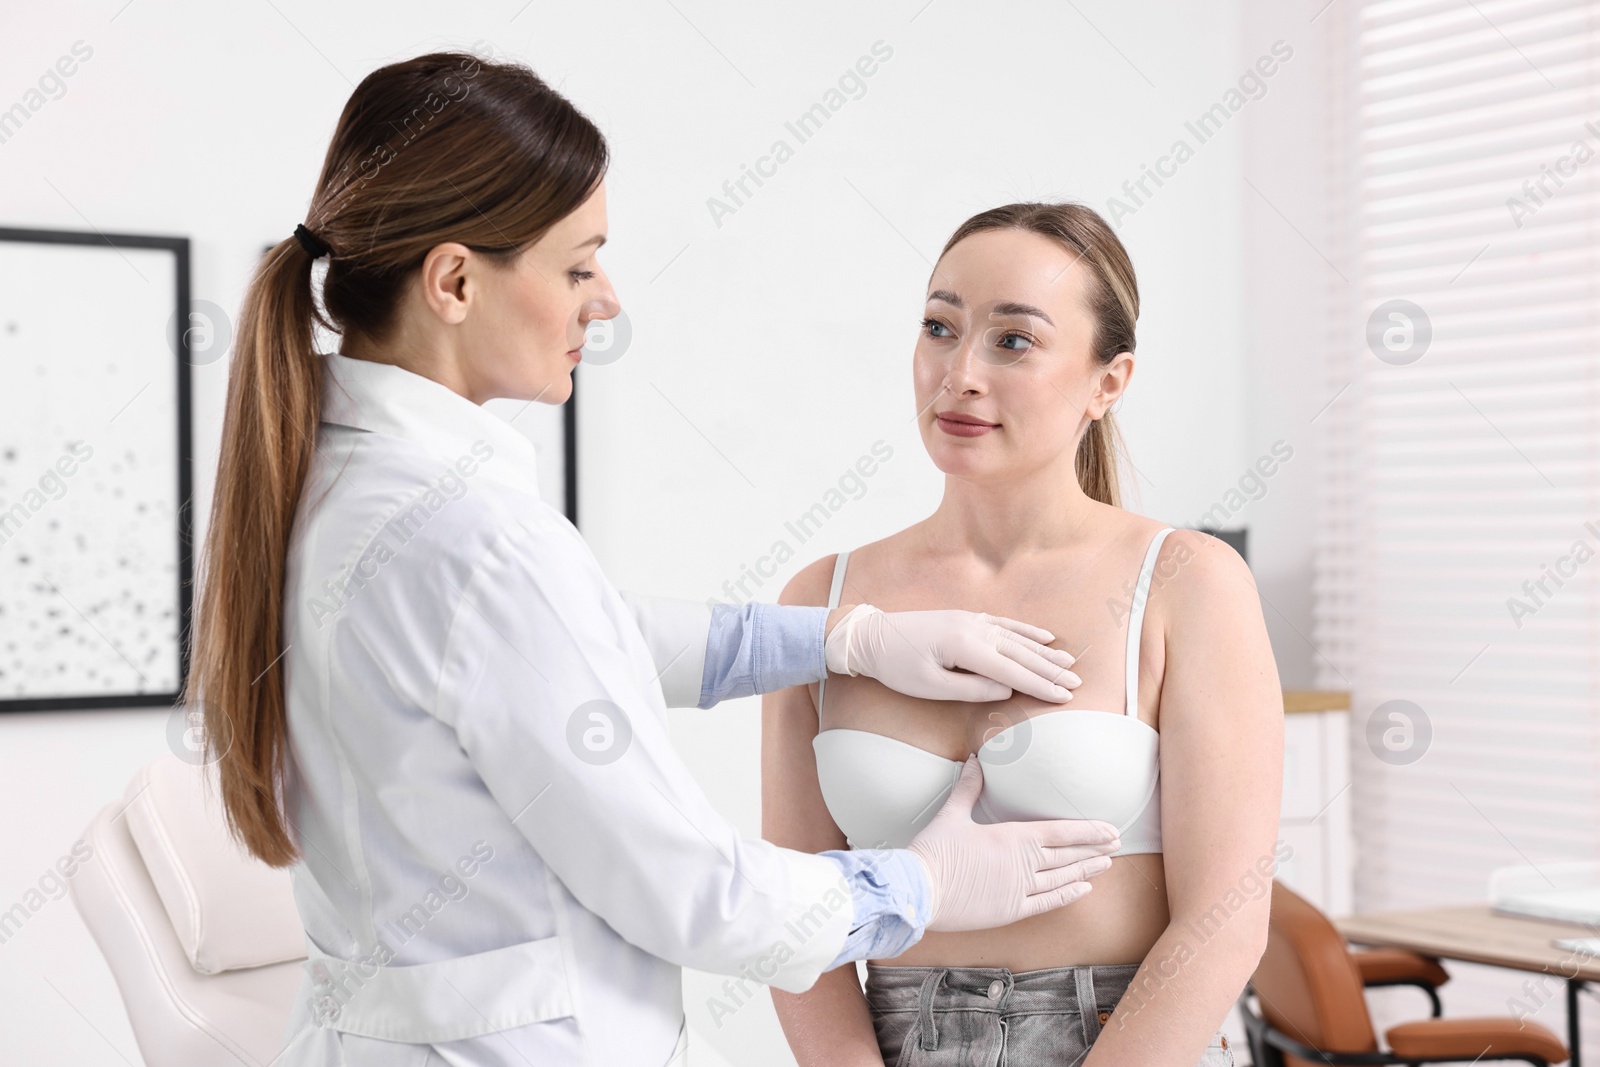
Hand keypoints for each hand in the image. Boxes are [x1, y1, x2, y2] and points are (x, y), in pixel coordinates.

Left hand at [824, 605, 1080, 701]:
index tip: (1065, 695)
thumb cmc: (897, 667)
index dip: (1041, 684)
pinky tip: (1043, 635)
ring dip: (1044, 650)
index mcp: (966, 647)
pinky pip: (1004, 624)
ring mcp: (971, 620)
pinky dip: (1025, 630)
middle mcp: (974, 629)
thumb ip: (971, 688)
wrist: (871, 637)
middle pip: (1021, 653)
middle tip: (1076, 682)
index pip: (1013, 670)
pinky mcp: (966, 618)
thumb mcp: (930, 686)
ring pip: (1017, 638)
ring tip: (1068, 661)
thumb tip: (1006, 689)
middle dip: (1050, 669)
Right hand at [906, 756, 1119, 931]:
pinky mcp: (1010, 911)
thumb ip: (969, 788)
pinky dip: (1067, 896)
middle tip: (1117, 844)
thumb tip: (974, 761)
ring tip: (1105, 864)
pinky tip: (1083, 891)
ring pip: (1062, 879)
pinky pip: (1046, 904)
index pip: (1061, 832)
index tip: (1111, 830)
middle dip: (1094, 848)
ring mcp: (1019, 890)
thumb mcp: (952, 814)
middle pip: (1068, 855)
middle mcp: (1023, 865)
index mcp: (1013, 838)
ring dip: (1085, 870)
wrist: (919, 890)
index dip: (1089, 831)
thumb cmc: (934, 851)